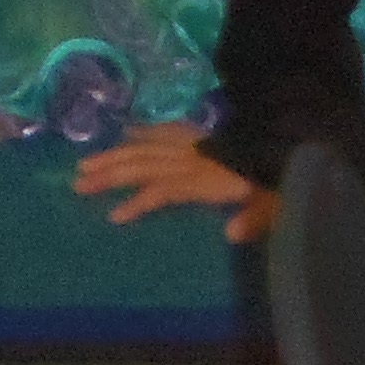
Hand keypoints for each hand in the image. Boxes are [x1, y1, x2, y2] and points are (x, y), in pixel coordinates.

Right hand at [71, 124, 273, 242]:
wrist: (286, 146)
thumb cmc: (277, 182)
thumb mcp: (272, 204)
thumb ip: (253, 219)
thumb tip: (231, 235)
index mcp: (206, 178)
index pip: (163, 189)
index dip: (137, 202)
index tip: (112, 215)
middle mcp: (192, 158)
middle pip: (143, 164)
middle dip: (110, 173)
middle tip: (78, 183)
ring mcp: (193, 143)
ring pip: (146, 147)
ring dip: (114, 155)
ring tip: (86, 164)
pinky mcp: (198, 134)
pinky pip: (164, 129)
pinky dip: (142, 131)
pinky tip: (124, 133)